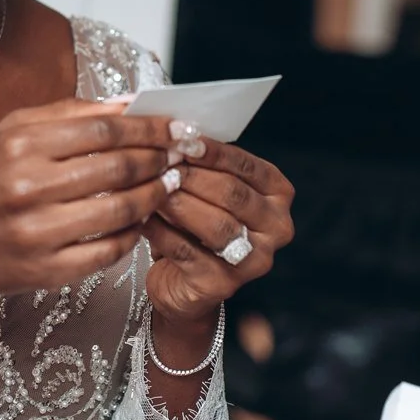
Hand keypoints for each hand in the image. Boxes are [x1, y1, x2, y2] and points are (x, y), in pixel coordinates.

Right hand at [0, 99, 177, 314]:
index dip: (149, 128)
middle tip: (180, 154)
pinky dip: (133, 235)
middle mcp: (28, 188)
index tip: (175, 127)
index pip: (104, 131)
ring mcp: (38, 234)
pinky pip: (107, 252)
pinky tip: (141, 220)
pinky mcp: (46, 271)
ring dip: (154, 196)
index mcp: (21, 146)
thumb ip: (69, 114)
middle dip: (159, 159)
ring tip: (168, 183)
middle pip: (117, 168)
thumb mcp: (10, 132)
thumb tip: (128, 104)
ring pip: (120, 211)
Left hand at [142, 129, 295, 323]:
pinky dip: (161, 231)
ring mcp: (254, 260)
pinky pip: (187, 251)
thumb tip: (173, 134)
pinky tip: (141, 217)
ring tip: (150, 188)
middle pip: (233, 194)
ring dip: (178, 202)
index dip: (213, 152)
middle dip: (193, 176)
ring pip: (214, 224)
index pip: (247, 167)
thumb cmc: (196, 224)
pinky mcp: (223, 284)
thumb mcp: (208, 188)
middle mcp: (277, 227)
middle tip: (160, 163)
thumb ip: (202, 163)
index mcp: (278, 194)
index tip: (181, 138)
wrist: (185, 281)